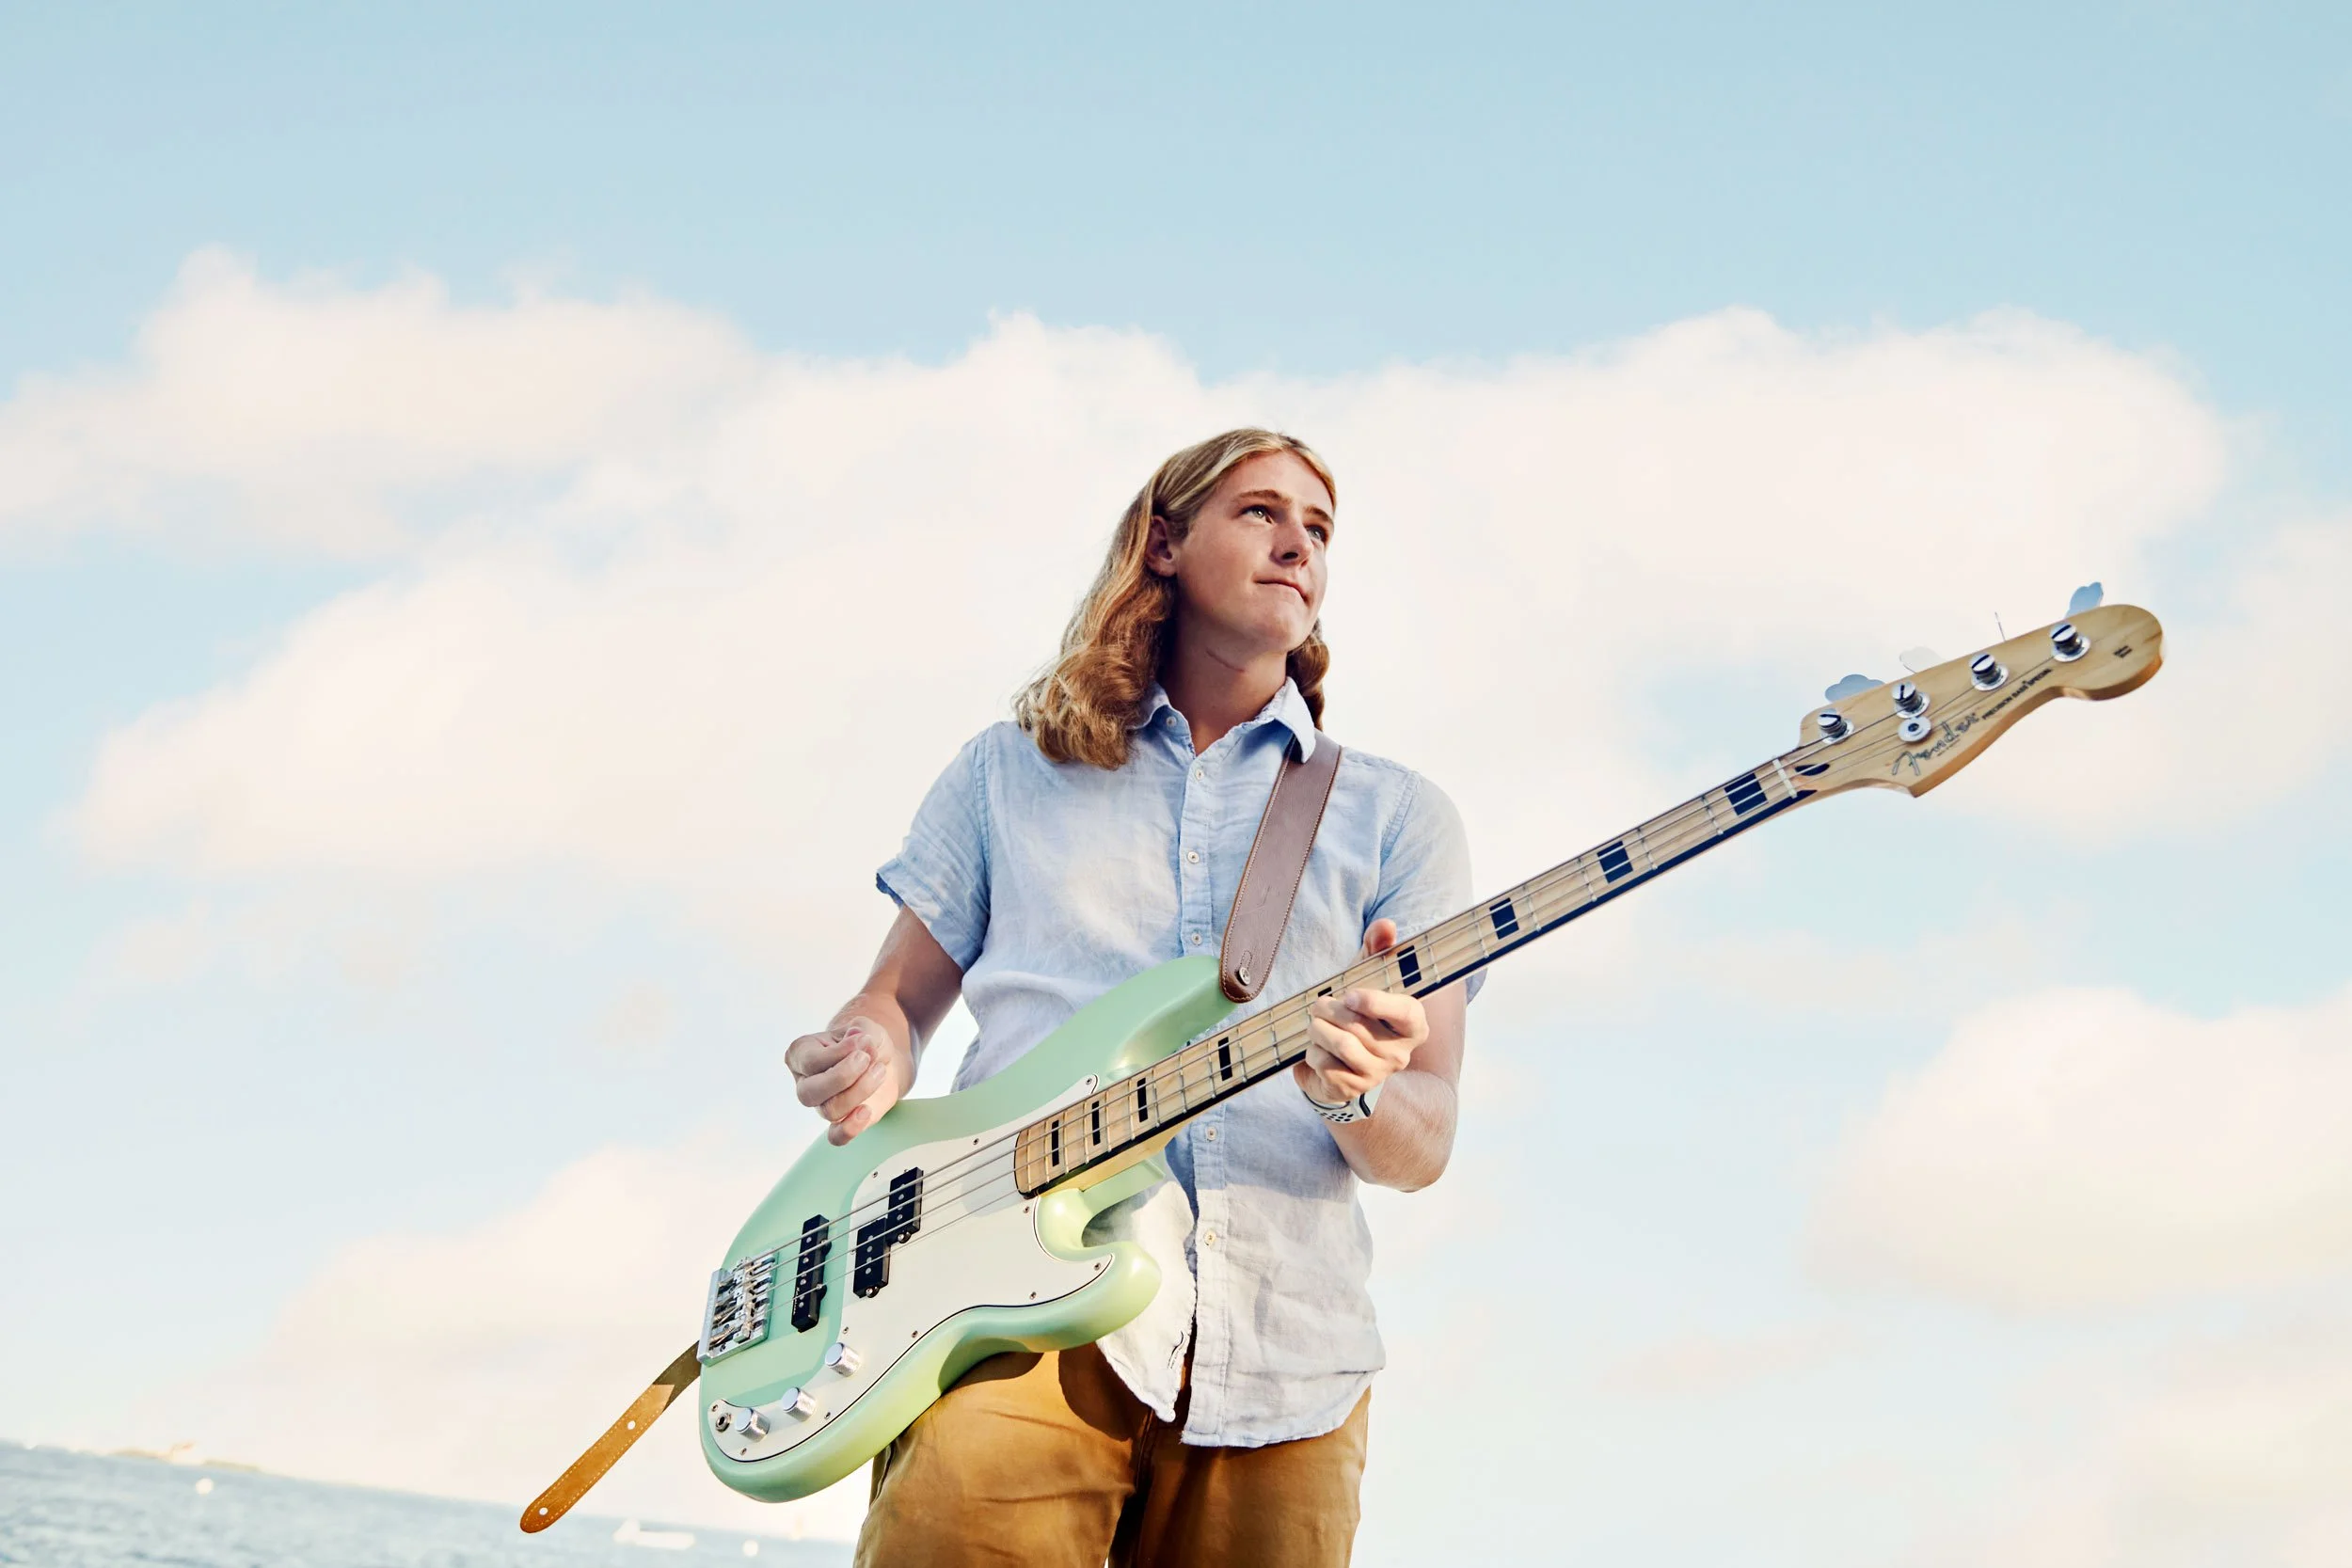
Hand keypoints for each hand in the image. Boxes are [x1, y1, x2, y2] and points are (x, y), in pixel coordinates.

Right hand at [787, 1016, 909, 1144]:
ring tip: (880, 1070)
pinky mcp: (840, 1122)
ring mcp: (821, 1104)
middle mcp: (806, 1082)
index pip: (810, 1061)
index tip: (863, 1040)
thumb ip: (863, 1031)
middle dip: (842, 1076)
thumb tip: (859, 1041)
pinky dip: (850, 1128)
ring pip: (829, 1110)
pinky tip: (867, 1111)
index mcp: (801, 1054)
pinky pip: (836, 1137)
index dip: (839, 1053)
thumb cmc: (866, 1042)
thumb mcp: (866, 1028)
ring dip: (859, 1090)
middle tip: (867, 1058)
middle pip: (809, 1093)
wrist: (883, 1060)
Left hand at [1294, 918, 1429, 1106]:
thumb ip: (1378, 948)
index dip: (1377, 1003)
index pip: (1407, 1013)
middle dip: (1328, 1009)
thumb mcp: (1368, 976)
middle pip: (1359, 1026)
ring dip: (1317, 1029)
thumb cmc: (1359, 1010)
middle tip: (1319, 1004)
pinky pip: (1323, 1064)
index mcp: (1413, 1025)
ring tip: (1315, 1024)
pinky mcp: (1350, 1089)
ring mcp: (1376, 1075)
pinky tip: (1317, 1049)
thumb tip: (1386, 925)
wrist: (1341, 1059)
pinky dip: (1312, 1051)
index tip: (1350, 994)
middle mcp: (1400, 1054)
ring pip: (1340, 1044)